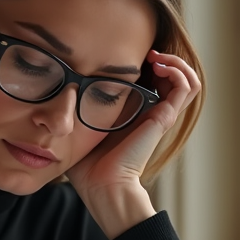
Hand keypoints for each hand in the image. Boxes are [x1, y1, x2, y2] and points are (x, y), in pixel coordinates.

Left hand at [65, 50, 201, 238]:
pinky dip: (178, 71)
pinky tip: (159, 66)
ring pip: (188, 80)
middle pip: (175, 78)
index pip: (154, 81)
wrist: (102, 186)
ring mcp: (162, 115)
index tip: (129, 56)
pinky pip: (186, 88)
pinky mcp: (165, 118)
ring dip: (176, 62)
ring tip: (156, 58)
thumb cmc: (88, 166)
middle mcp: (153, 112)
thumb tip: (50, 98)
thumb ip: (73, 111)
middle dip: (165, 57)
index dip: (148, 64)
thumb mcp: (80, 128)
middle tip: (147, 54)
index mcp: (136, 114)